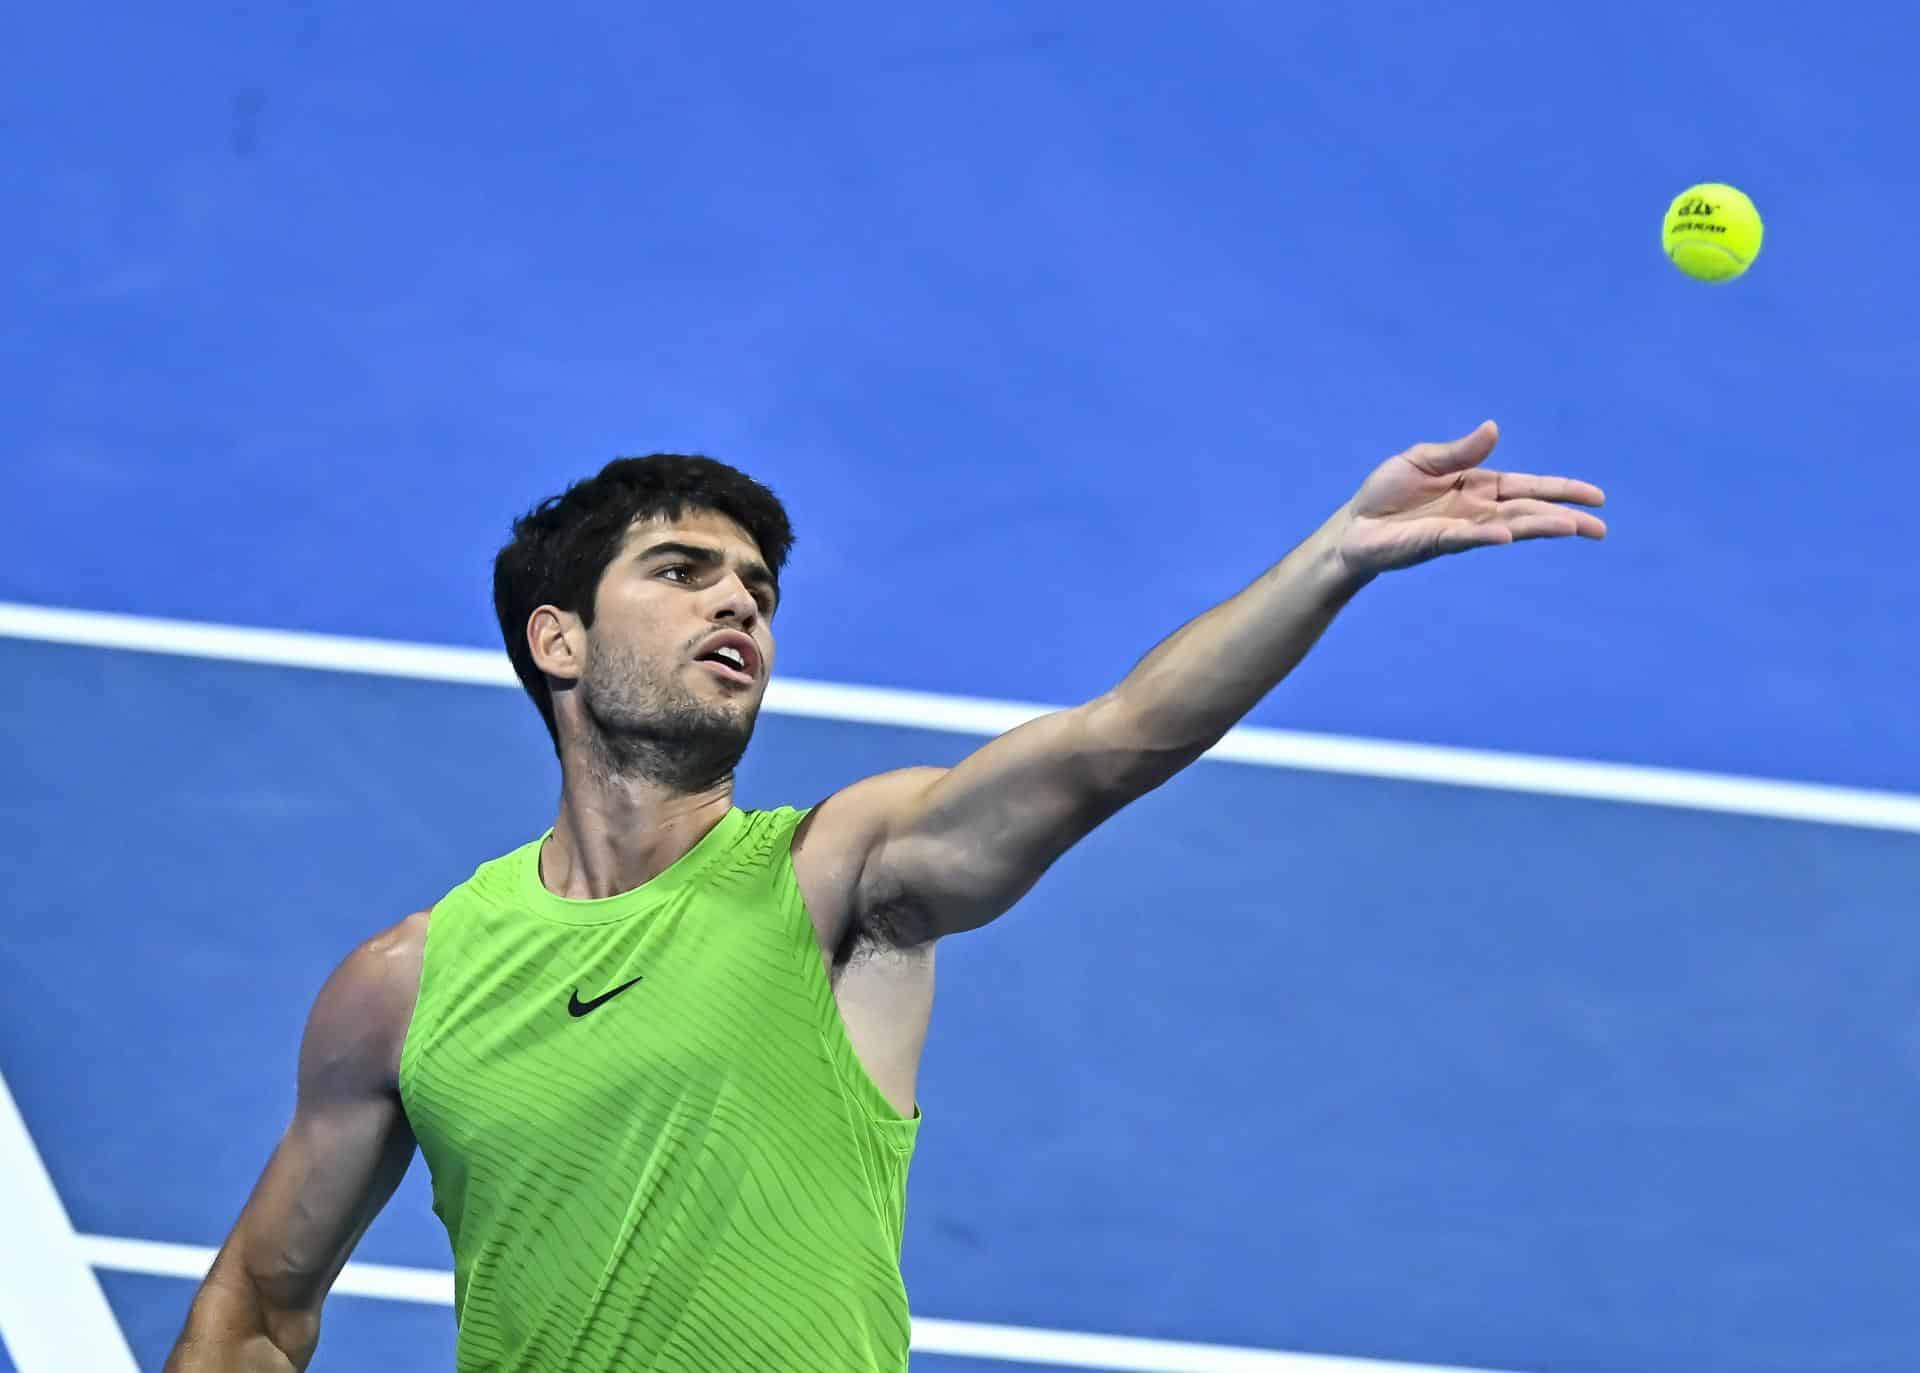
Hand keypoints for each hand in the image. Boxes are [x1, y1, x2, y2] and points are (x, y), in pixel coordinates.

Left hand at [1336, 421, 1606, 578]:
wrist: (1353, 526)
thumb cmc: (1387, 494)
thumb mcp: (1423, 460)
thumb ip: (1459, 451)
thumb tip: (1494, 428)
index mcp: (1478, 486)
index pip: (1529, 487)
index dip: (1562, 490)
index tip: (1597, 497)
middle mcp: (1477, 510)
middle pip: (1529, 512)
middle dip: (1564, 518)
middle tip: (1599, 528)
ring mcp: (1461, 528)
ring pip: (1509, 527)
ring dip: (1539, 527)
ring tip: (1572, 529)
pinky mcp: (1437, 542)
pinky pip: (1468, 538)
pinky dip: (1488, 536)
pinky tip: (1509, 537)